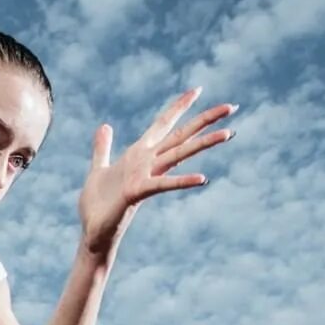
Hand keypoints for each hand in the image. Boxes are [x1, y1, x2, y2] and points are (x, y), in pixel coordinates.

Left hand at [78, 89, 236, 255]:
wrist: (92, 235)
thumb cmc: (97, 206)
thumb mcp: (98, 169)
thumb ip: (102, 148)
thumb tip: (104, 126)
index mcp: (138, 155)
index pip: (163, 124)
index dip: (178, 107)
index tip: (197, 89)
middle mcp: (147, 163)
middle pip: (181, 136)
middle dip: (205, 120)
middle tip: (232, 106)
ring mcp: (145, 177)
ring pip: (179, 154)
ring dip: (204, 143)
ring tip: (229, 133)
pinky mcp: (137, 193)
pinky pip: (162, 184)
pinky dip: (181, 181)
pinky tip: (203, 178)